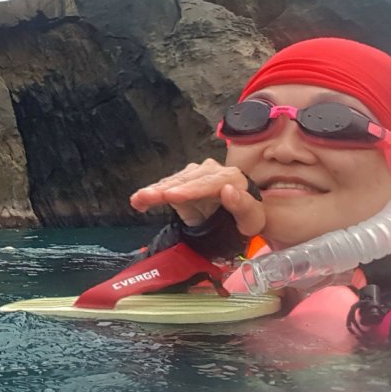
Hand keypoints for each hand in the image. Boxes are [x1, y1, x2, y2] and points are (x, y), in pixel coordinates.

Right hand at [129, 158, 265, 235]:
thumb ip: (244, 206)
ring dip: (154, 191)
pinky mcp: (182, 180)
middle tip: (146, 197)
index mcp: (231, 178)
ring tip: (138, 199)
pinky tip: (138, 201)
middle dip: (164, 189)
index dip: (189, 190)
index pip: (208, 183)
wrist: (236, 218)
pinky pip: (165, 186)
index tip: (172, 196)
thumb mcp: (252, 221)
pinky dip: (151, 194)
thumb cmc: (244, 221)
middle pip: (185, 180)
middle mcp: (211, 171)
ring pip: (172, 181)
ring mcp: (194, 174)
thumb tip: (228, 191)